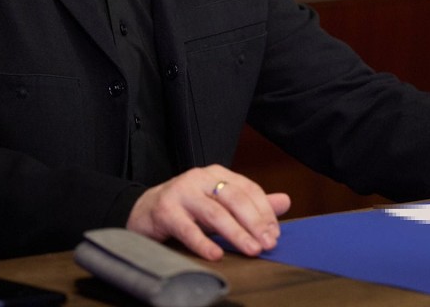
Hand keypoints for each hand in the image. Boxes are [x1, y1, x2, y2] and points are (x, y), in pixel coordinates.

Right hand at [126, 165, 291, 259]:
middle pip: (234, 199)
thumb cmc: (187, 209)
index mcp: (217, 174)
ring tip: (251, 250)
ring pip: (214, 213)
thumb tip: (286, 201)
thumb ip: (251, 204)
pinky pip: (187, 228)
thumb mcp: (220, 205)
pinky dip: (202, 242)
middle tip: (267, 244)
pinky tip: (215, 255)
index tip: (275, 234)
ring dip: (236, 233)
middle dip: (255, 223)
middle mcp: (200, 178)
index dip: (264, 212)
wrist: (144, 211)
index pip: (248, 189)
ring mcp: (181, 192)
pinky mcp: (165, 210)